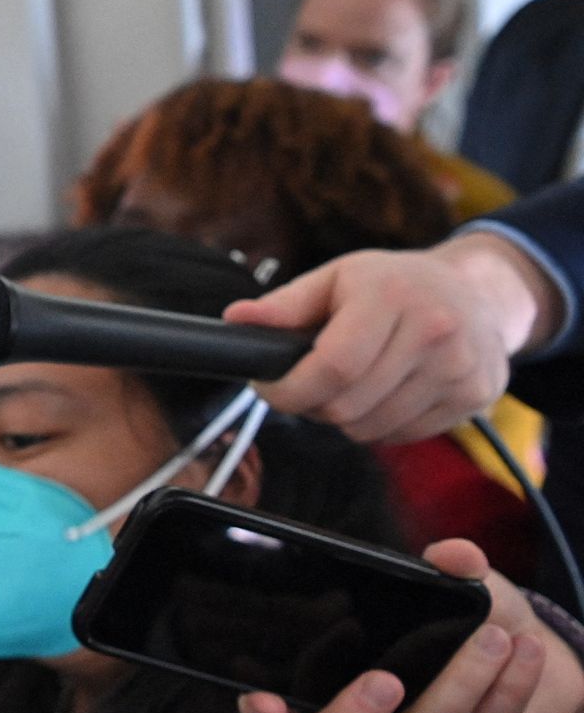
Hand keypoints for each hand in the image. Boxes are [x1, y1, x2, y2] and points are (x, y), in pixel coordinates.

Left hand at [223, 234, 558, 442]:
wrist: (477, 293)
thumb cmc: (394, 284)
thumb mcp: (337, 278)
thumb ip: (285, 305)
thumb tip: (235, 320)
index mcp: (392, 296)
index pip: (333, 366)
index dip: (290, 389)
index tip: (269, 387)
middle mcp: (434, 332)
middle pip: (347, 405)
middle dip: (310, 405)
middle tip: (306, 385)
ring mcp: (460, 368)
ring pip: (371, 428)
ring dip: (344, 417)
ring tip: (347, 385)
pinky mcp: (474, 397)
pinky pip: (402, 434)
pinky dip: (379, 424)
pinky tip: (383, 392)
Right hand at [236, 540, 583, 712]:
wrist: (532, 650)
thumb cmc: (473, 616)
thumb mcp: (459, 582)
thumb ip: (450, 564)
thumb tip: (450, 556)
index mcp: (340, 673)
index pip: (283, 701)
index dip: (263, 708)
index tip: (266, 699)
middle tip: (385, 680)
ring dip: (460, 683)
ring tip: (495, 638)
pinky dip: (505, 692)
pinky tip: (522, 655)